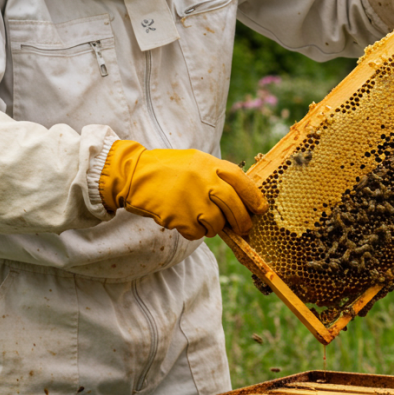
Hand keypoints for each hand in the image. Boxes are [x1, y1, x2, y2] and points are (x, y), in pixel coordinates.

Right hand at [99, 140, 267, 239]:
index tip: (261, 208)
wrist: (132, 174)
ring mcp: (191, 198)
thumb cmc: (166, 170)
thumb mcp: (194, 162)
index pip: (240, 179)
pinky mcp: (178, 216)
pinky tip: (183, 222)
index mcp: (208, 163)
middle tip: (244, 228)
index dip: (253, 196)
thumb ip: (215, 176)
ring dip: (213, 227)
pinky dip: (194, 232)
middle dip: (242, 220)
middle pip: (233, 205)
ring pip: (216, 223)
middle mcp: (203, 180)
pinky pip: (197, 233)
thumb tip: (239, 198)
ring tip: (202, 220)